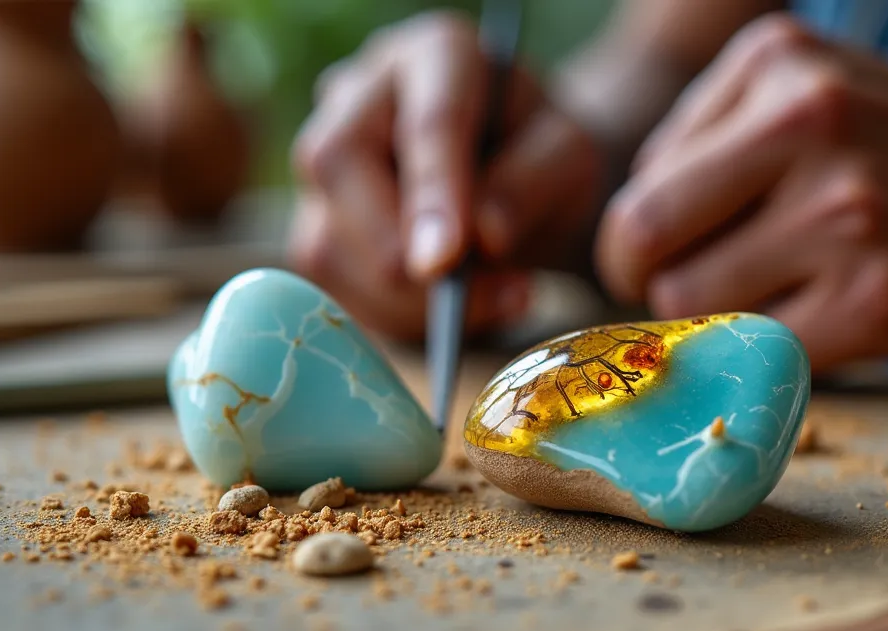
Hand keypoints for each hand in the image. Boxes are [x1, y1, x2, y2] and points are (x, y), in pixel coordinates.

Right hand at [289, 11, 604, 340]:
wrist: (520, 177)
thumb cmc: (543, 156)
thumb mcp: (570, 157)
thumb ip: (534, 183)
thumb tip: (482, 239)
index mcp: (435, 56)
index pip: (425, 121)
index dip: (432, 193)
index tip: (446, 260)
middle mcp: (359, 95)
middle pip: (339, 167)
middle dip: (399, 256)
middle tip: (477, 302)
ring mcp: (324, 161)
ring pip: (325, 241)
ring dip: (405, 301)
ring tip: (492, 300)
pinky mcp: (317, 223)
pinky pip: (331, 287)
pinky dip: (397, 318)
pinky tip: (456, 313)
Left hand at [596, 15, 887, 370]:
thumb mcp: (811, 91)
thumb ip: (710, 142)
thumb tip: (622, 239)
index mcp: (776, 64)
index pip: (639, 182)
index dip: (640, 240)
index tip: (676, 260)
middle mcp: (810, 122)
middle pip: (643, 240)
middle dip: (650, 285)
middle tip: (693, 296)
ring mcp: (848, 214)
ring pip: (693, 305)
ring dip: (716, 323)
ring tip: (777, 301)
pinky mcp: (881, 300)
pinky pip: (761, 353)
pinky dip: (770, 358)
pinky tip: (819, 326)